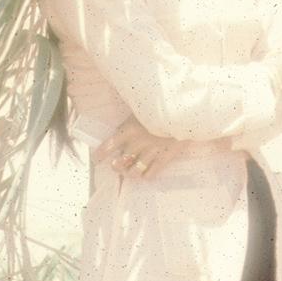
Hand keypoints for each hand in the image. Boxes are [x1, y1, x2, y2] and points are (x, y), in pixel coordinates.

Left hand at [92, 116, 229, 179]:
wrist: (184, 109)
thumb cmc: (161, 104)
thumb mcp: (141, 107)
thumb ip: (131, 117)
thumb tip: (123, 119)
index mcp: (128, 130)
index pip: (107, 146)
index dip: (100, 155)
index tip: (97, 159)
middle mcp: (136, 144)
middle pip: (119, 163)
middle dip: (116, 166)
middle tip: (117, 165)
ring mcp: (151, 152)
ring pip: (134, 172)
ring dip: (130, 173)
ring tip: (131, 171)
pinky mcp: (164, 157)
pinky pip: (151, 173)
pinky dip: (146, 175)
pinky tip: (146, 173)